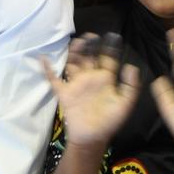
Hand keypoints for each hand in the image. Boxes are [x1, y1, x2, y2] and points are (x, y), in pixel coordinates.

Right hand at [42, 33, 139, 147]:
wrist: (92, 138)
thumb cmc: (109, 121)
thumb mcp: (124, 104)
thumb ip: (130, 86)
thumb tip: (131, 66)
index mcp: (105, 79)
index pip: (108, 59)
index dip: (109, 48)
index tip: (112, 36)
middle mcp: (90, 78)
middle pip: (89, 57)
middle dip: (90, 46)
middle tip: (90, 35)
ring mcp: (76, 84)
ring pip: (73, 63)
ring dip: (74, 53)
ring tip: (76, 42)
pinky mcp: (64, 93)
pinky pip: (54, 79)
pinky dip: (47, 69)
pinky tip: (43, 58)